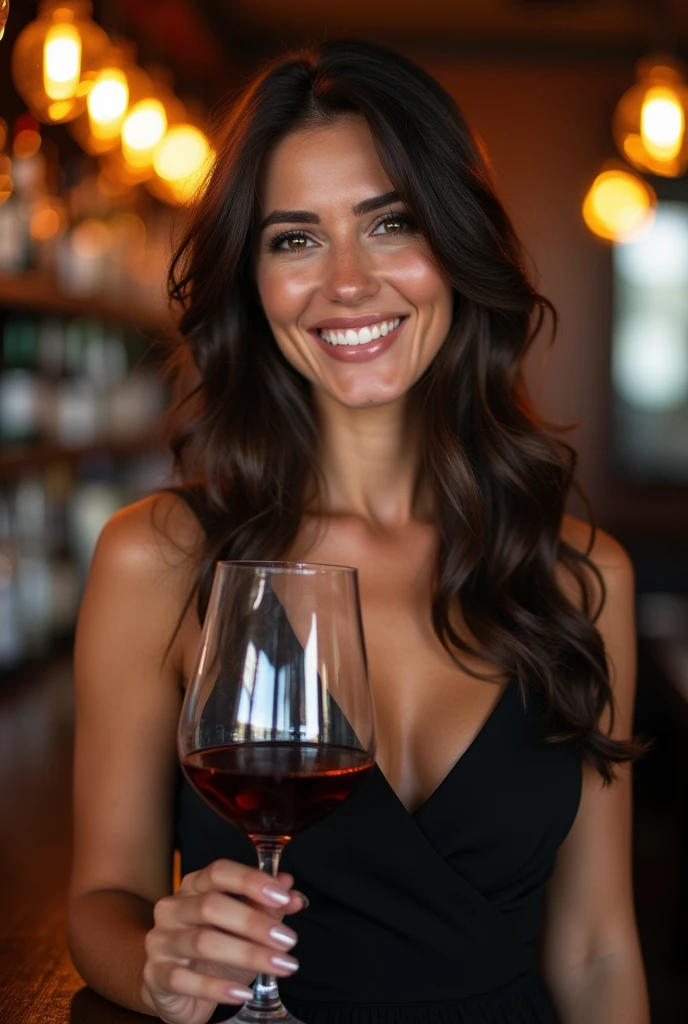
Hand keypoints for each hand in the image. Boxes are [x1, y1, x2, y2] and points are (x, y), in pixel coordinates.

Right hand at [142, 859, 306, 1023]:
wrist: (176, 989)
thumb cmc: (214, 949)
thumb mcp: (242, 927)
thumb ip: (266, 906)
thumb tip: (291, 891)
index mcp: (193, 886)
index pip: (218, 871)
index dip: (251, 880)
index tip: (283, 896)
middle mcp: (173, 908)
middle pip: (211, 906)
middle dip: (254, 922)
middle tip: (288, 940)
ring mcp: (160, 941)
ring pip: (203, 942)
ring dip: (247, 954)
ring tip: (280, 965)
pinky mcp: (155, 975)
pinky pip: (185, 980)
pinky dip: (217, 987)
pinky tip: (243, 993)